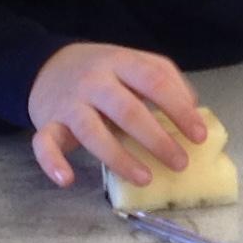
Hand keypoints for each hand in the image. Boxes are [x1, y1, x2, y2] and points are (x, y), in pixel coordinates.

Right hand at [25, 43, 205, 189]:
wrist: (47, 65)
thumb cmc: (103, 72)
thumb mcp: (133, 63)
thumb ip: (164, 78)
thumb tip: (194, 108)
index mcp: (120, 63)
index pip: (154, 82)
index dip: (179, 110)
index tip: (199, 136)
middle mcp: (94, 81)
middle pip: (127, 110)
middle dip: (156, 139)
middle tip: (180, 163)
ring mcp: (69, 103)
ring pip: (92, 132)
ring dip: (119, 158)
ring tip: (145, 178)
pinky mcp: (47, 123)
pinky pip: (43, 143)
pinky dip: (52, 162)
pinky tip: (67, 179)